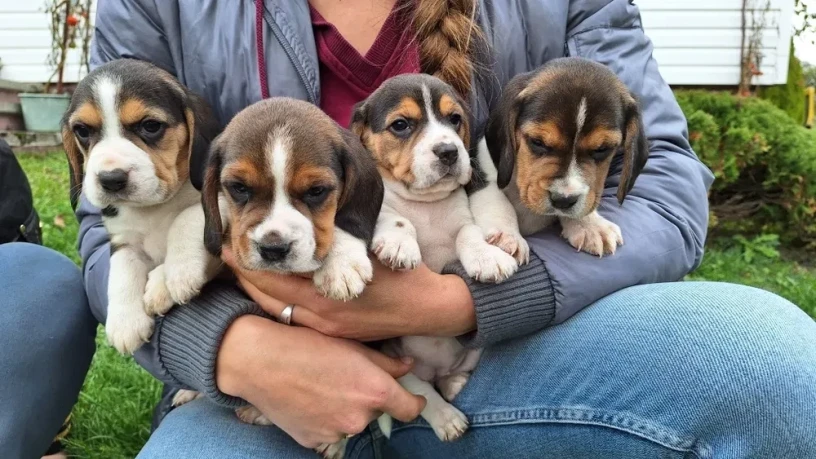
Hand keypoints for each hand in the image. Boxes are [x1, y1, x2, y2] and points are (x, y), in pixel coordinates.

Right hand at [216, 315, 426, 447]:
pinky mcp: (314, 441)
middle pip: (375, 411)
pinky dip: (324, 418)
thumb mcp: (352, 345)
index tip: (412, 397)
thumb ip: (386, 362)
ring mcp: (336, 433)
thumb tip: (408, 367)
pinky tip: (309, 399)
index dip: (414, 402)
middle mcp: (359, 418)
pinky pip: (329, 430)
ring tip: (322, 385)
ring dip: (345, 408)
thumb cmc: (307, 344)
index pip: (410, 409)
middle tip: (345, 377)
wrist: (260, 361)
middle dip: (367, 397)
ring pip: (351, 420)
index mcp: (375, 392)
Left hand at [221, 247, 475, 340]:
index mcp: (325, 297)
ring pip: (278, 309)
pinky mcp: (335, 333)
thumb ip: (338, 244)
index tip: (227, 241)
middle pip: (267, 297)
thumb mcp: (371, 249)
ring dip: (258, 288)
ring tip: (240, 267)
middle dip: (244, 274)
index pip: (272, 280)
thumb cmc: (404, 273)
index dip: (246, 262)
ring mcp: (326, 328)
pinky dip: (278, 300)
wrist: (430, 308)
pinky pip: (295, 317)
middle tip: (224, 251)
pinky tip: (272, 287)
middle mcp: (319, 317)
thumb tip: (307, 230)